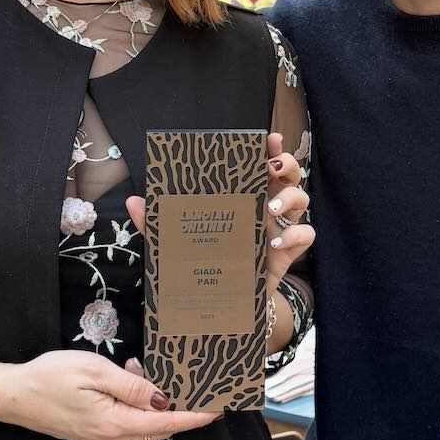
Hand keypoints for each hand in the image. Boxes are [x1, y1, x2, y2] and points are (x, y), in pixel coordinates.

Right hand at [0, 350, 218, 439]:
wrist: (13, 395)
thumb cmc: (50, 378)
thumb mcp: (95, 372)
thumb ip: (132, 386)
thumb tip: (163, 398)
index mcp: (115, 424)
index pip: (167, 422)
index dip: (194, 415)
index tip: (218, 409)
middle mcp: (112, 439)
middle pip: (159, 426)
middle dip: (179, 406)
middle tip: (197, 383)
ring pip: (143, 423)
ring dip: (153, 400)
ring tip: (144, 369)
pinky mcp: (95, 435)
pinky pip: (127, 421)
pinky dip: (136, 403)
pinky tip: (127, 378)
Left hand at [124, 130, 313, 295]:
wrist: (225, 302)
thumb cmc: (205, 262)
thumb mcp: (179, 242)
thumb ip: (158, 222)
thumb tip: (133, 202)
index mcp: (244, 195)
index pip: (261, 164)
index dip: (270, 148)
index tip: (269, 137)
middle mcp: (267, 206)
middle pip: (289, 174)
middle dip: (286, 164)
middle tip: (270, 168)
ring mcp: (280, 227)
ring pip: (302, 199)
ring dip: (290, 198)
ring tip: (269, 210)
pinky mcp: (289, 252)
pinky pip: (306, 235)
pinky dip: (293, 235)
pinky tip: (272, 243)